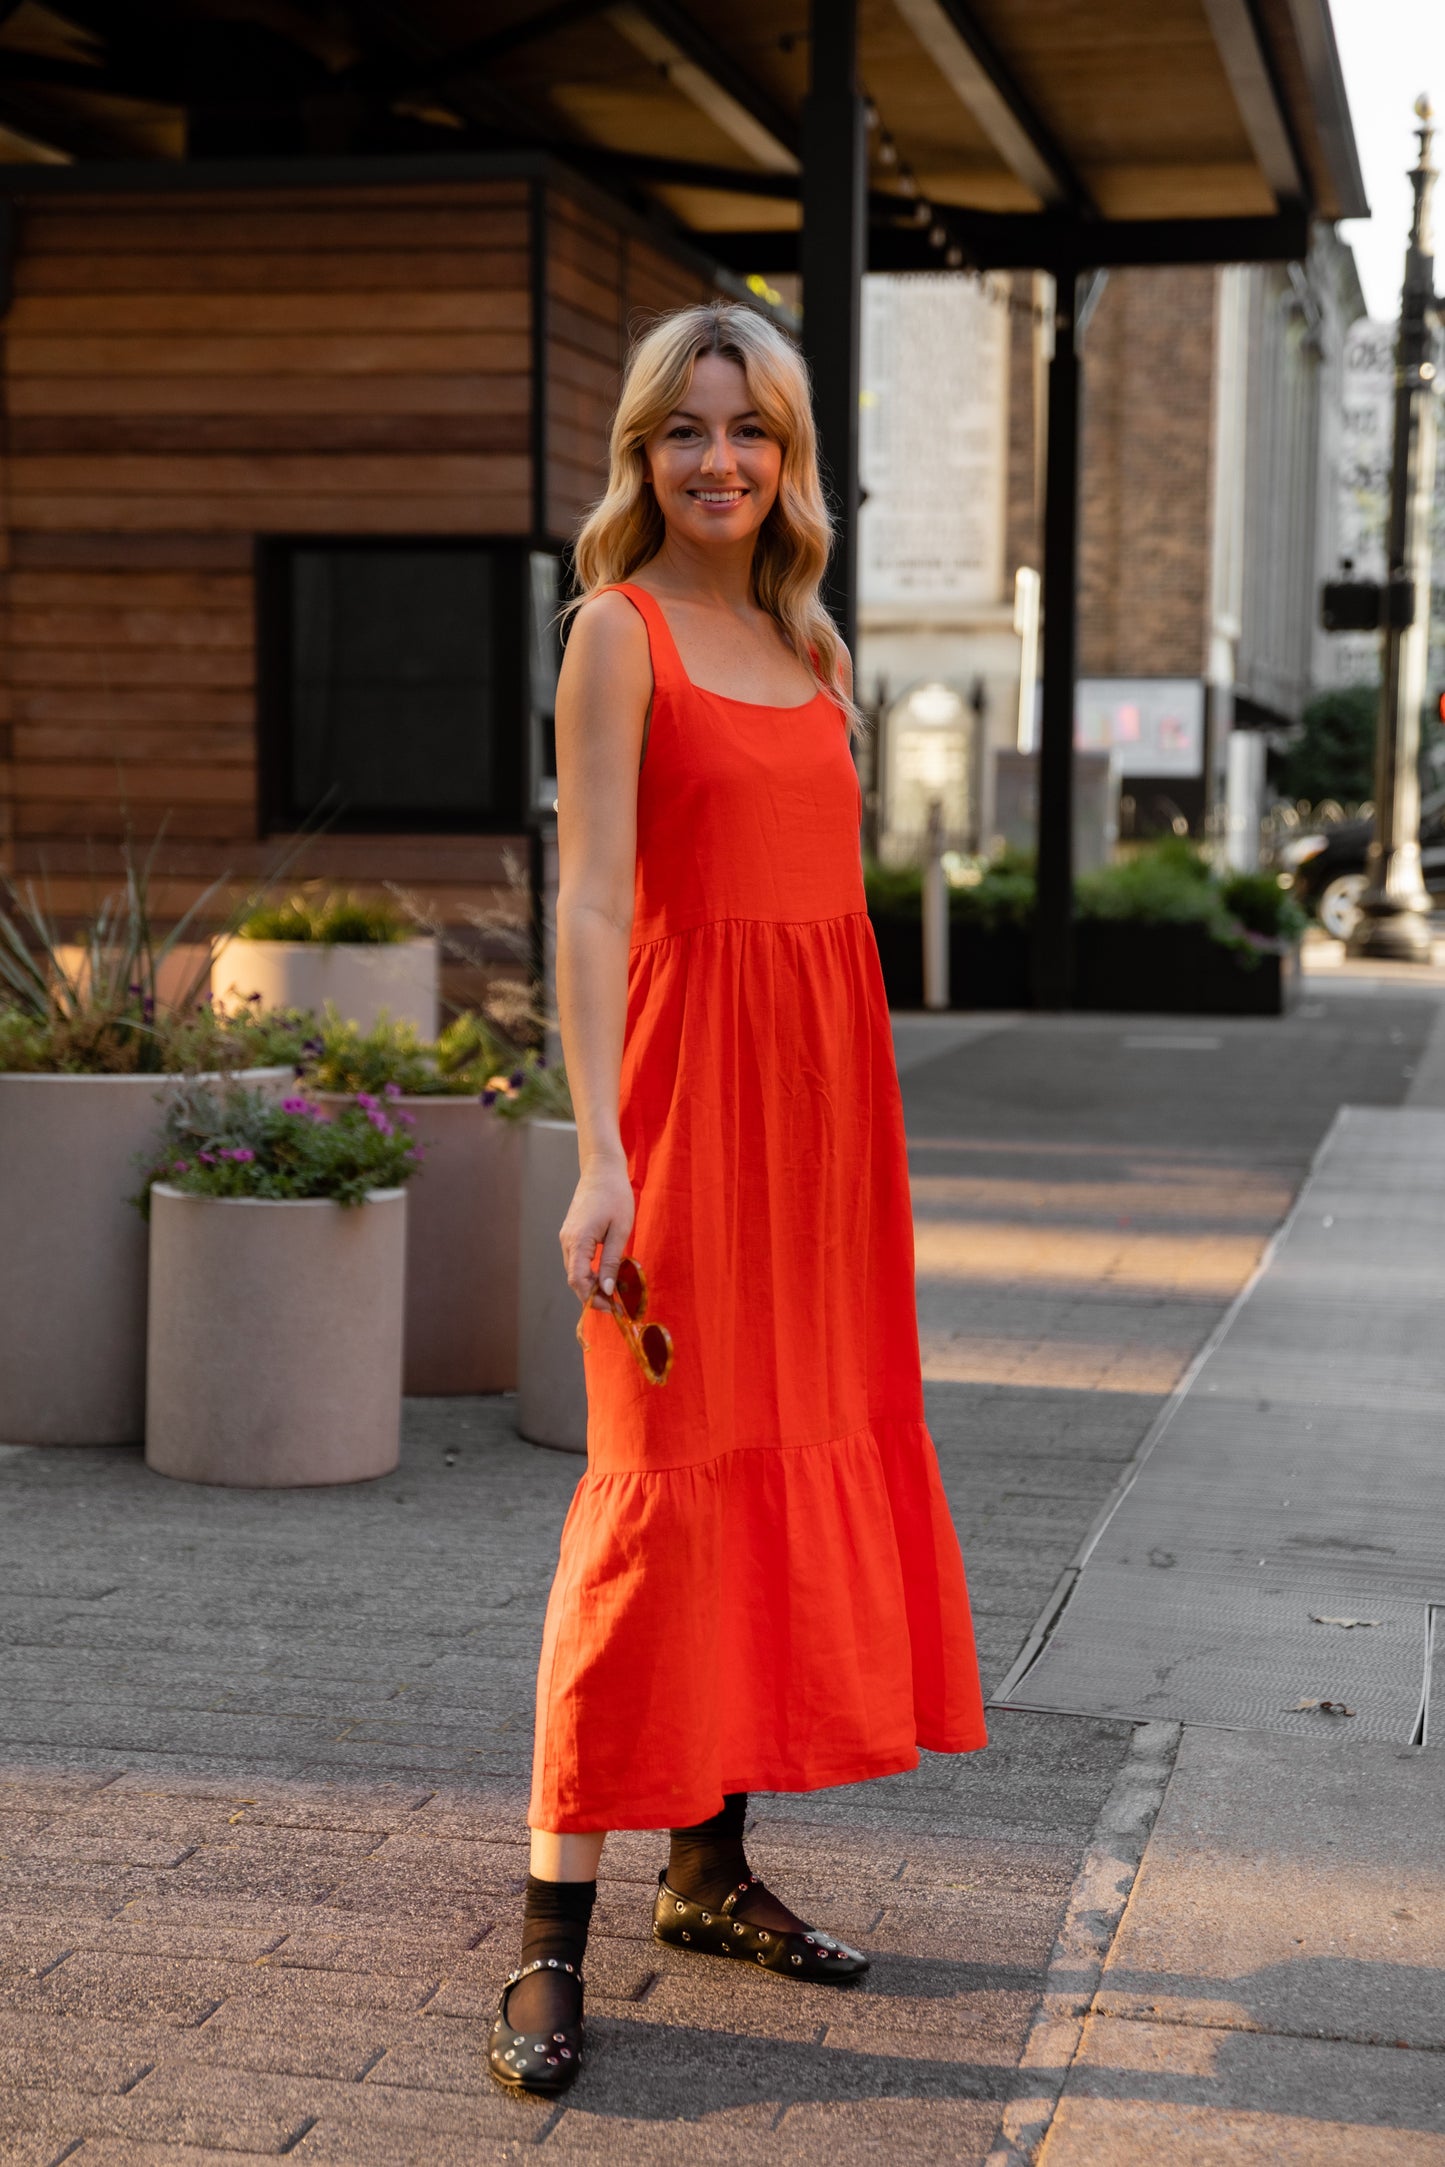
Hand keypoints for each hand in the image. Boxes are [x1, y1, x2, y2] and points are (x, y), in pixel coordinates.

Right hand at [560, 1157, 634, 1309]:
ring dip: (590, 1284)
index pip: (578, 1281)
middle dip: (592, 1295)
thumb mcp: (620, 1231)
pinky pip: (576, 1259)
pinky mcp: (571, 1233)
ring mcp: (566, 1236)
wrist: (601, 1169)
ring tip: (612, 1292)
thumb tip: (607, 1290)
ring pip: (574, 1270)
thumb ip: (611, 1261)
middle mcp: (567, 1241)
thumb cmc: (615, 1195)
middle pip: (574, 1279)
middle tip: (615, 1304)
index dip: (592, 1299)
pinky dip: (588, 1271)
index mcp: (578, 1241)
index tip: (611, 1307)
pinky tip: (603, 1274)